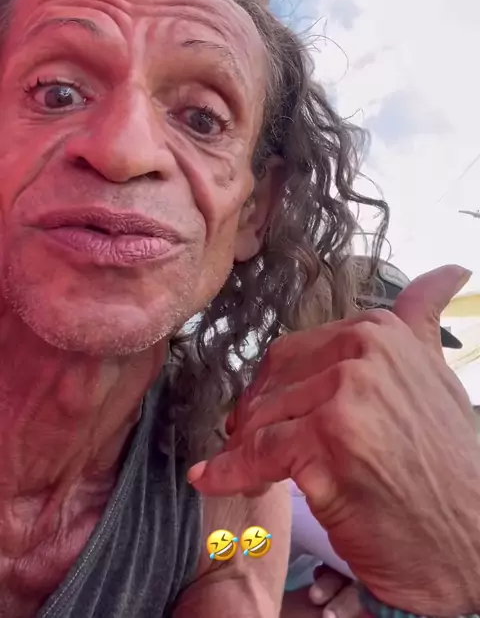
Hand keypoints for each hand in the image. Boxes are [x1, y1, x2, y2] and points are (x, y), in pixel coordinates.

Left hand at [189, 266, 479, 614]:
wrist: (472, 538)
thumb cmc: (450, 463)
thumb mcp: (437, 375)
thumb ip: (422, 320)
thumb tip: (450, 270)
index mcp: (380, 331)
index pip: (293, 352)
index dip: (274, 389)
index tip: (267, 413)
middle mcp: (364, 353)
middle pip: (272, 382)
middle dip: (255, 419)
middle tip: (250, 447)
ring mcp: (346, 396)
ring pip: (263, 417)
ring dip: (245, 450)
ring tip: (249, 472)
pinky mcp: (328, 444)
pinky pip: (257, 454)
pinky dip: (228, 471)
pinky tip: (210, 479)